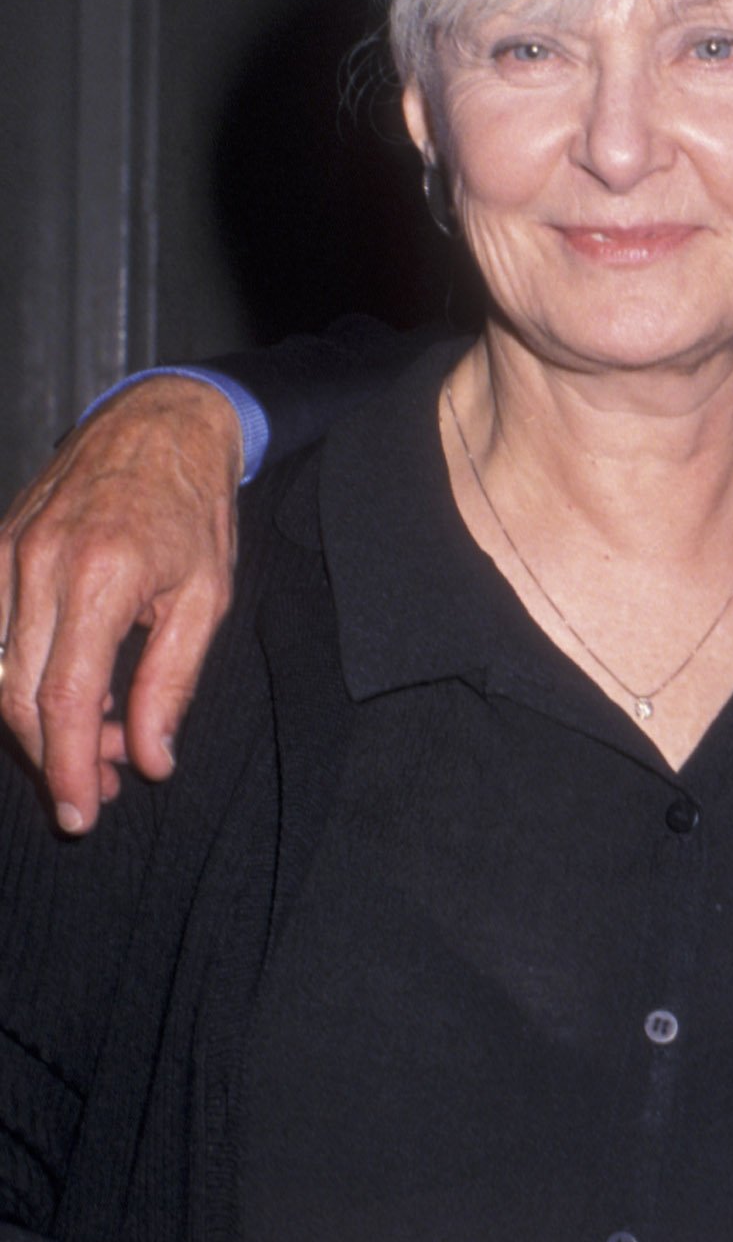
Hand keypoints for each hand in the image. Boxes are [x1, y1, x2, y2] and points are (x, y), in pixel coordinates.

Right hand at [0, 375, 243, 835]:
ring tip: (96, 749)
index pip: (66, 699)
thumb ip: (172, 685)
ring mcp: (6, 555)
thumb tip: (151, 761)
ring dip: (38, 726)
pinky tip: (73, 697)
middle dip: (54, 758)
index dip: (68, 767)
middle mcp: (39, 565)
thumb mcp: (205, 601)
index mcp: (100, 576)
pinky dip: (23, 682)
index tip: (80, 815)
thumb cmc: (190, 511)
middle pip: (20, 696)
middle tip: (99, 789)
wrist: (157, 426)